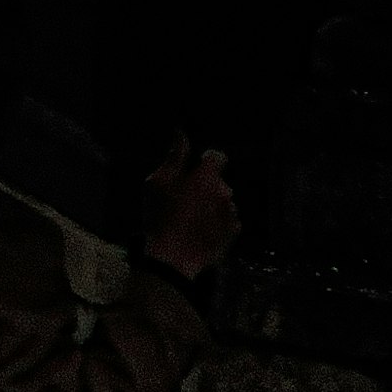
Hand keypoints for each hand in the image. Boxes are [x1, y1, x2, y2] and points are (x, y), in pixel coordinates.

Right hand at [143, 144, 239, 283]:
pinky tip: (200, 230)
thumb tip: (181, 134)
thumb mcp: (159, 182)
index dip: (206, 160)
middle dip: (206, 186)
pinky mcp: (232, 233)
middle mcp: (224, 192)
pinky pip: (227, 221)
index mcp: (207, 176)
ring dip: (212, 205)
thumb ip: (174, 156)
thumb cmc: (161, 216)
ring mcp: (230, 213)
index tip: (195, 167)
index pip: (218, 156)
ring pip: (223, 202)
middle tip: (186, 199)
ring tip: (192, 218)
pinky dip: (217, 223)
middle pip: (219, 182)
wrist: (172, 256)